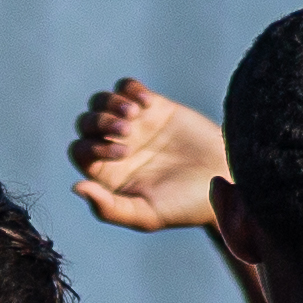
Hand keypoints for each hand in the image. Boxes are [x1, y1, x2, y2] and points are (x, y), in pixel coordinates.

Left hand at [67, 79, 228, 233]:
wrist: (226, 182)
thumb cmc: (186, 206)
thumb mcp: (147, 215)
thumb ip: (110, 207)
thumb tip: (76, 186)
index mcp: (108, 174)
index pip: (80, 150)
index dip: (92, 147)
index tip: (123, 153)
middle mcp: (116, 147)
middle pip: (87, 122)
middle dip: (100, 122)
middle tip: (128, 132)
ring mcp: (134, 125)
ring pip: (102, 101)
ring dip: (111, 103)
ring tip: (136, 114)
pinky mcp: (154, 107)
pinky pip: (127, 87)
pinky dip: (131, 90)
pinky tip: (148, 104)